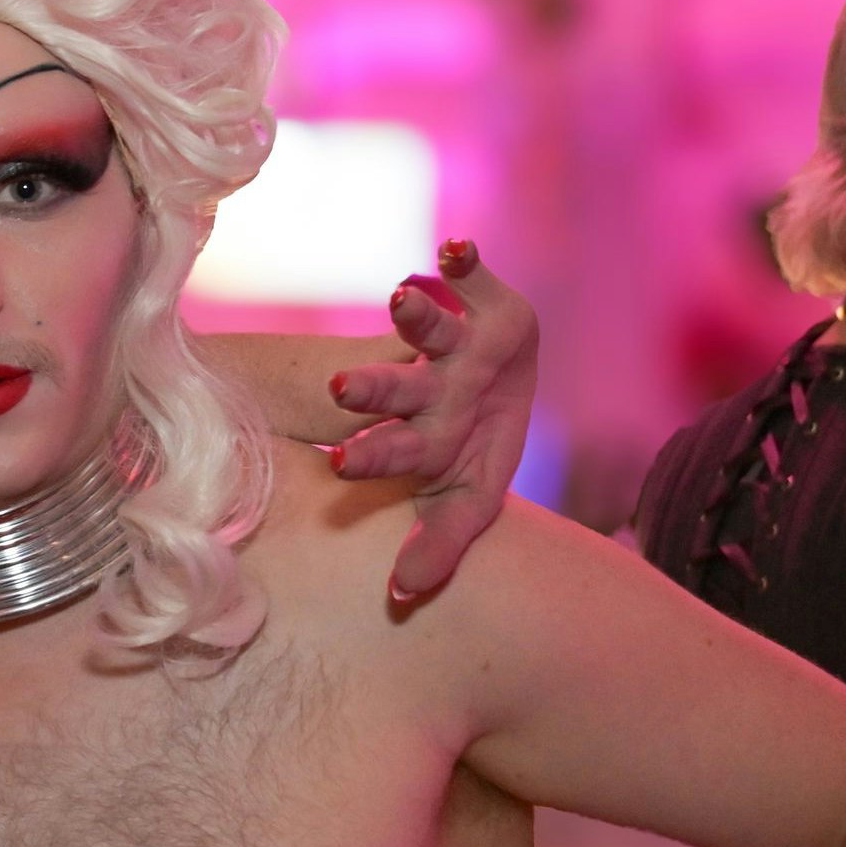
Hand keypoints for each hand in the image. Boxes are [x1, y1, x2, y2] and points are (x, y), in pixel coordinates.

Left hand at [327, 238, 540, 602]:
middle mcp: (430, 388)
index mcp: (422, 438)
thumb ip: (441, 545)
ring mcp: (456, 344)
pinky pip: (473, 279)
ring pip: (428, 327)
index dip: (369, 457)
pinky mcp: (488, 304)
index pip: (390, 451)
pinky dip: (466, 264)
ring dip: (416, 314)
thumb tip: (402, 597)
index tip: (339, 465)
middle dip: (373, 388)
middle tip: (339, 386)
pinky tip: (455, 249)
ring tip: (399, 298)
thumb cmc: (473, 452)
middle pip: (396, 389)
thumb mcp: (470, 499)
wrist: (505, 389)